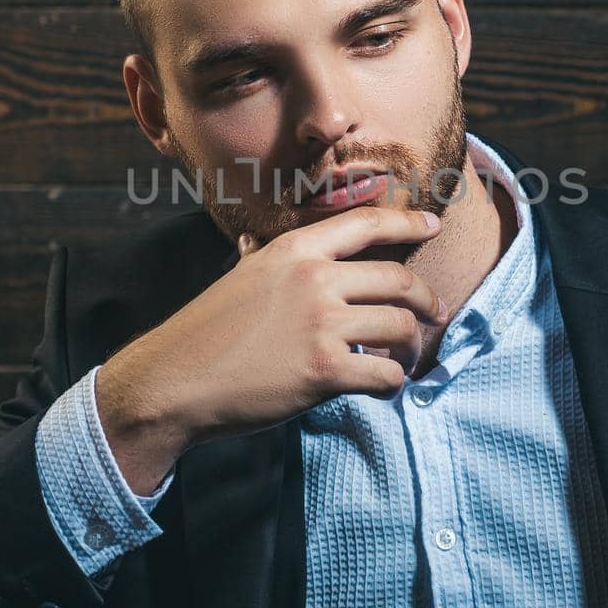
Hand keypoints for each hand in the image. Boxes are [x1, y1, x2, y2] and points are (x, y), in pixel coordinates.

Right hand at [95, 206, 444, 488]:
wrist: (174, 380)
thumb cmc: (205, 332)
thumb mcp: (238, 277)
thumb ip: (259, 258)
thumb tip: (249, 242)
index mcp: (294, 249)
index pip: (367, 222)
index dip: (408, 222)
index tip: (433, 225)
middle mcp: (313, 278)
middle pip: (398, 278)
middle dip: (425, 299)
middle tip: (433, 314)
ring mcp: (320, 323)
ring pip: (400, 326)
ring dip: (412, 346)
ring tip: (405, 359)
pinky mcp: (324, 370)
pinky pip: (385, 373)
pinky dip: (394, 382)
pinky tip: (385, 386)